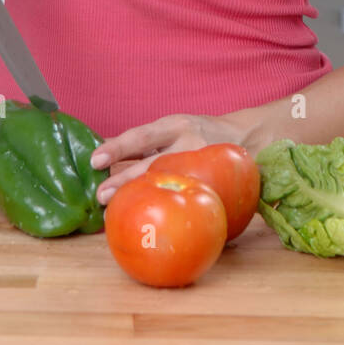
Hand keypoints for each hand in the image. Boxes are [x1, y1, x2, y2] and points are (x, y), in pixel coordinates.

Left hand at [89, 112, 247, 203]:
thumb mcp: (174, 128)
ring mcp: (204, 164)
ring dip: (143, 195)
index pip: (141, 136)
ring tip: (119, 210)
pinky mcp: (215, 184)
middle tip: (100, 195)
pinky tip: (158, 219)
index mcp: (175, 126)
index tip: (95, 160)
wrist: (248, 136)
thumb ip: (146, 142)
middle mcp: (189, 142)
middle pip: (153, 163)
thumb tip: (105, 154)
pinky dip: (173, 206)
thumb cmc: (199, 133)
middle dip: (125, 180)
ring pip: (171, 181)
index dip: (117, 147)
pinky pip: (192, 197)